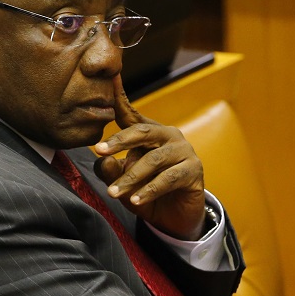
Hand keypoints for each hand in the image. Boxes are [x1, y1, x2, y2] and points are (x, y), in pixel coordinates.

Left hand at [93, 76, 206, 239]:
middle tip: (100, 150)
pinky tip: (136, 200)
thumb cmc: (147, 194)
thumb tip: (102, 159)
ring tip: (114, 193)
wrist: (176, 217)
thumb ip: (110, 170)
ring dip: (131, 177)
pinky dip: (150, 190)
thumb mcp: (124, 182)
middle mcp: (168, 136)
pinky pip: (168, 178)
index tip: (110, 78)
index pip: (131, 114)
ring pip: (154, 160)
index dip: (119, 97)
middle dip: (120, 141)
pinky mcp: (194, 171)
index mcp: (149, 133)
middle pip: (142, 132)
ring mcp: (184, 152)